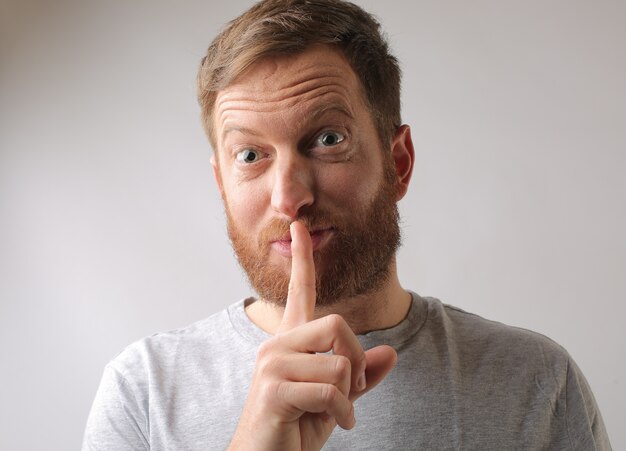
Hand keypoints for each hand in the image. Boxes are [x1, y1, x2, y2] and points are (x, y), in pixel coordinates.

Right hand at [228, 221, 396, 450]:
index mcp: (291, 342)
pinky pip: (331, 390)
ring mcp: (272, 364)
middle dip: (357, 360)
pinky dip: (343, 413)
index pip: (299, 292)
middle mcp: (277, 344)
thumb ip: (360, 374)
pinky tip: (336, 424)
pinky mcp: (274, 388)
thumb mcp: (338, 398)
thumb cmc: (296, 427)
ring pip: (339, 361)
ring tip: (338, 411)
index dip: (302, 260)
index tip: (299, 228)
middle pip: (338, 325)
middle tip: (352, 390)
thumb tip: (390, 354)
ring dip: (350, 393)